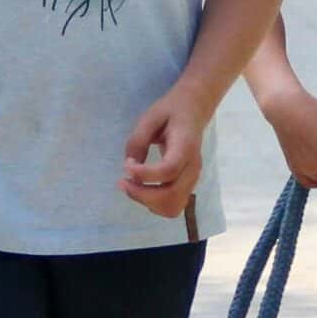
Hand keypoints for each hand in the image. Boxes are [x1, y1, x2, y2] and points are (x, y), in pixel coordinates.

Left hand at [121, 90, 206, 217]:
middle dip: (142, 194)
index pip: (169, 170)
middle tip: (123, 182)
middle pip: (171, 195)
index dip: (144, 174)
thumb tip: (130, 166)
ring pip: (173, 206)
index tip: (127, 165)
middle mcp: (193, 167)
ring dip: (148, 202)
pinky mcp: (188, 186)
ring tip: (132, 186)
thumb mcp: (150, 117)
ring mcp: (193, 179)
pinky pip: (173, 206)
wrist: (194, 111)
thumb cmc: (171, 111)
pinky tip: (144, 190)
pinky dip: (155, 205)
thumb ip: (138, 141)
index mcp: (185, 146)